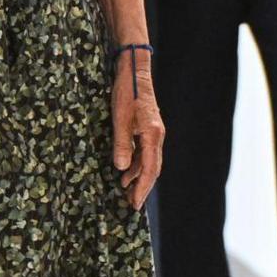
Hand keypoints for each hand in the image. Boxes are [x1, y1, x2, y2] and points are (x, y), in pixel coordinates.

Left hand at [110, 48, 162, 208]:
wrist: (134, 71)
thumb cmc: (126, 92)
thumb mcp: (120, 118)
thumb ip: (122, 144)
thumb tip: (121, 168)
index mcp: (153, 135)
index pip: (149, 169)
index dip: (142, 188)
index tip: (135, 205)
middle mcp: (156, 136)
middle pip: (152, 168)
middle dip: (142, 187)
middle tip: (131, 205)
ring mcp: (153, 132)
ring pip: (148, 161)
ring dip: (137, 177)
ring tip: (125, 192)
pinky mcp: (147, 128)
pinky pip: (144, 152)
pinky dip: (135, 164)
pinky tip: (125, 171)